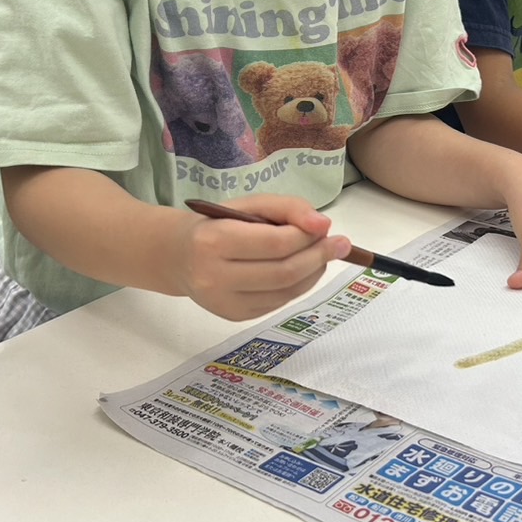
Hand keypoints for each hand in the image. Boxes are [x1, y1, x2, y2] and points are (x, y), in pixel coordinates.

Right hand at [170, 195, 347, 319]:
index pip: (274, 243)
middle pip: (283, 272)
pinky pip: (279, 303)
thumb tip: (322, 226)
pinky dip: (300, 285)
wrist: (181, 257)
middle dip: (318, 256)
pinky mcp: (235, 317)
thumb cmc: (219, 224)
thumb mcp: (249, 205)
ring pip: (286, 292)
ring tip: (323, 254)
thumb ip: (287, 208)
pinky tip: (304, 270)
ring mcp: (225, 303)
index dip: (306, 237)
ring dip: (314, 272)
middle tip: (340, 244)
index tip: (327, 228)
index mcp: (214, 241)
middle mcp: (215, 277)